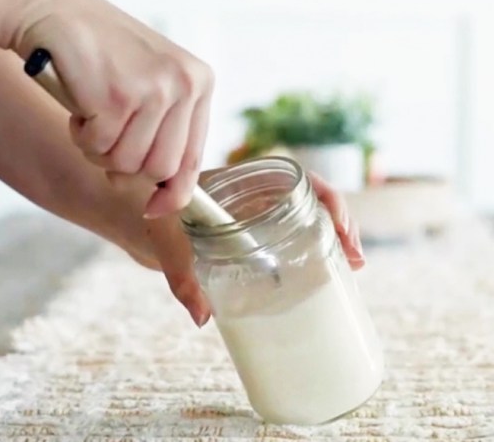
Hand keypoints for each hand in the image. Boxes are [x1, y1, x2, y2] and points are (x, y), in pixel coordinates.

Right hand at [10, 0, 213, 218]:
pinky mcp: (117, 97)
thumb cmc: (102, 54)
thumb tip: (166, 196)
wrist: (55, 12)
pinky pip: (98, 147)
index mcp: (200, 83)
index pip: (193, 159)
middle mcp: (184, 85)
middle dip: (125, 167)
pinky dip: (81, 135)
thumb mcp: (151, 83)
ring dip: (99, 149)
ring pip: (125, 163)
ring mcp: (152, 90)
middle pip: (158, 169)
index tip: (153, 208)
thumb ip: (166, 129)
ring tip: (92, 114)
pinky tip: (79, 105)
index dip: (172, 193)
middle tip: (105, 138)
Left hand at [122, 172, 365, 326]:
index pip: (298, 177)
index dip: (327, 197)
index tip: (338, 224)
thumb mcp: (166, 241)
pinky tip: (330, 272)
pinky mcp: (260, 234)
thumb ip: (181, 276)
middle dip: (341, 224)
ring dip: (335, 238)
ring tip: (353, 267)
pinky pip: (295, 236)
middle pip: (315, 198)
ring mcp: (262, 213)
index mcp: (244, 179)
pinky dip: (315, 250)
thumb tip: (201, 316)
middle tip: (355, 258)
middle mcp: (259, 192)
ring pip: (311, 218)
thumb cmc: (154, 218)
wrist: (139, 216)